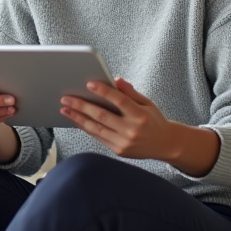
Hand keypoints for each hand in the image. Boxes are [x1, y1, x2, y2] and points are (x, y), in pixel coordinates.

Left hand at [60, 77, 179, 159]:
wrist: (165, 144)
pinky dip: (86, 128)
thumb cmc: (154, 120)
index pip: (120, 101)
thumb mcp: (147, 103)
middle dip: (82, 106)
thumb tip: (116, 79)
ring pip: (96, 129)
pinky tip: (76, 120)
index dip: (104, 91)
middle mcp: (132, 130)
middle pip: (103, 116)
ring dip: (78, 118)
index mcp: (141, 115)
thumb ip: (130, 92)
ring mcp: (124, 142)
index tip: (89, 84)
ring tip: (65, 109)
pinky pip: (98, 137)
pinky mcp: (119, 150)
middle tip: (66, 98)